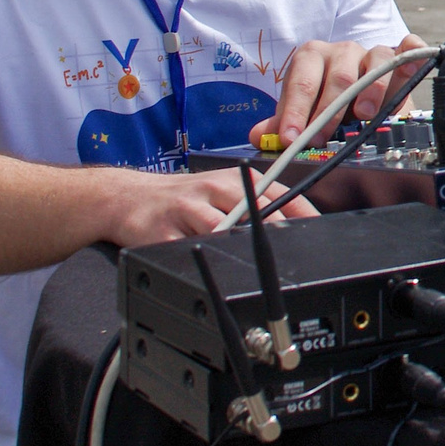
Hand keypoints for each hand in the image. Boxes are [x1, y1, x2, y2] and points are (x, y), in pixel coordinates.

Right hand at [93, 168, 313, 248]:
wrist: (127, 198)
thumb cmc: (183, 198)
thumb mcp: (221, 192)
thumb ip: (257, 205)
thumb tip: (296, 226)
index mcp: (233, 180)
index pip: (277, 194)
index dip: (300, 214)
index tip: (317, 232)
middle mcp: (213, 189)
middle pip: (255, 210)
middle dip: (275, 232)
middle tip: (291, 253)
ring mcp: (188, 209)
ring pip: (222, 228)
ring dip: (240, 245)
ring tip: (256, 264)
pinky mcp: (165, 231)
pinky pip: (191, 249)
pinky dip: (206, 258)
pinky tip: (215, 265)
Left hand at [252, 34, 429, 146]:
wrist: (358, 85)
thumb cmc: (326, 99)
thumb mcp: (302, 110)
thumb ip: (282, 123)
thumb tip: (258, 137)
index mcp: (311, 58)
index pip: (301, 84)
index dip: (295, 112)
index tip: (291, 138)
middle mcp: (342, 51)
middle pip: (339, 76)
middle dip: (329, 111)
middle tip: (322, 138)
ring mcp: (372, 52)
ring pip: (376, 61)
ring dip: (371, 89)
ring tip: (365, 115)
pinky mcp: (400, 56)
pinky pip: (408, 48)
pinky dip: (411, 56)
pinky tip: (410, 70)